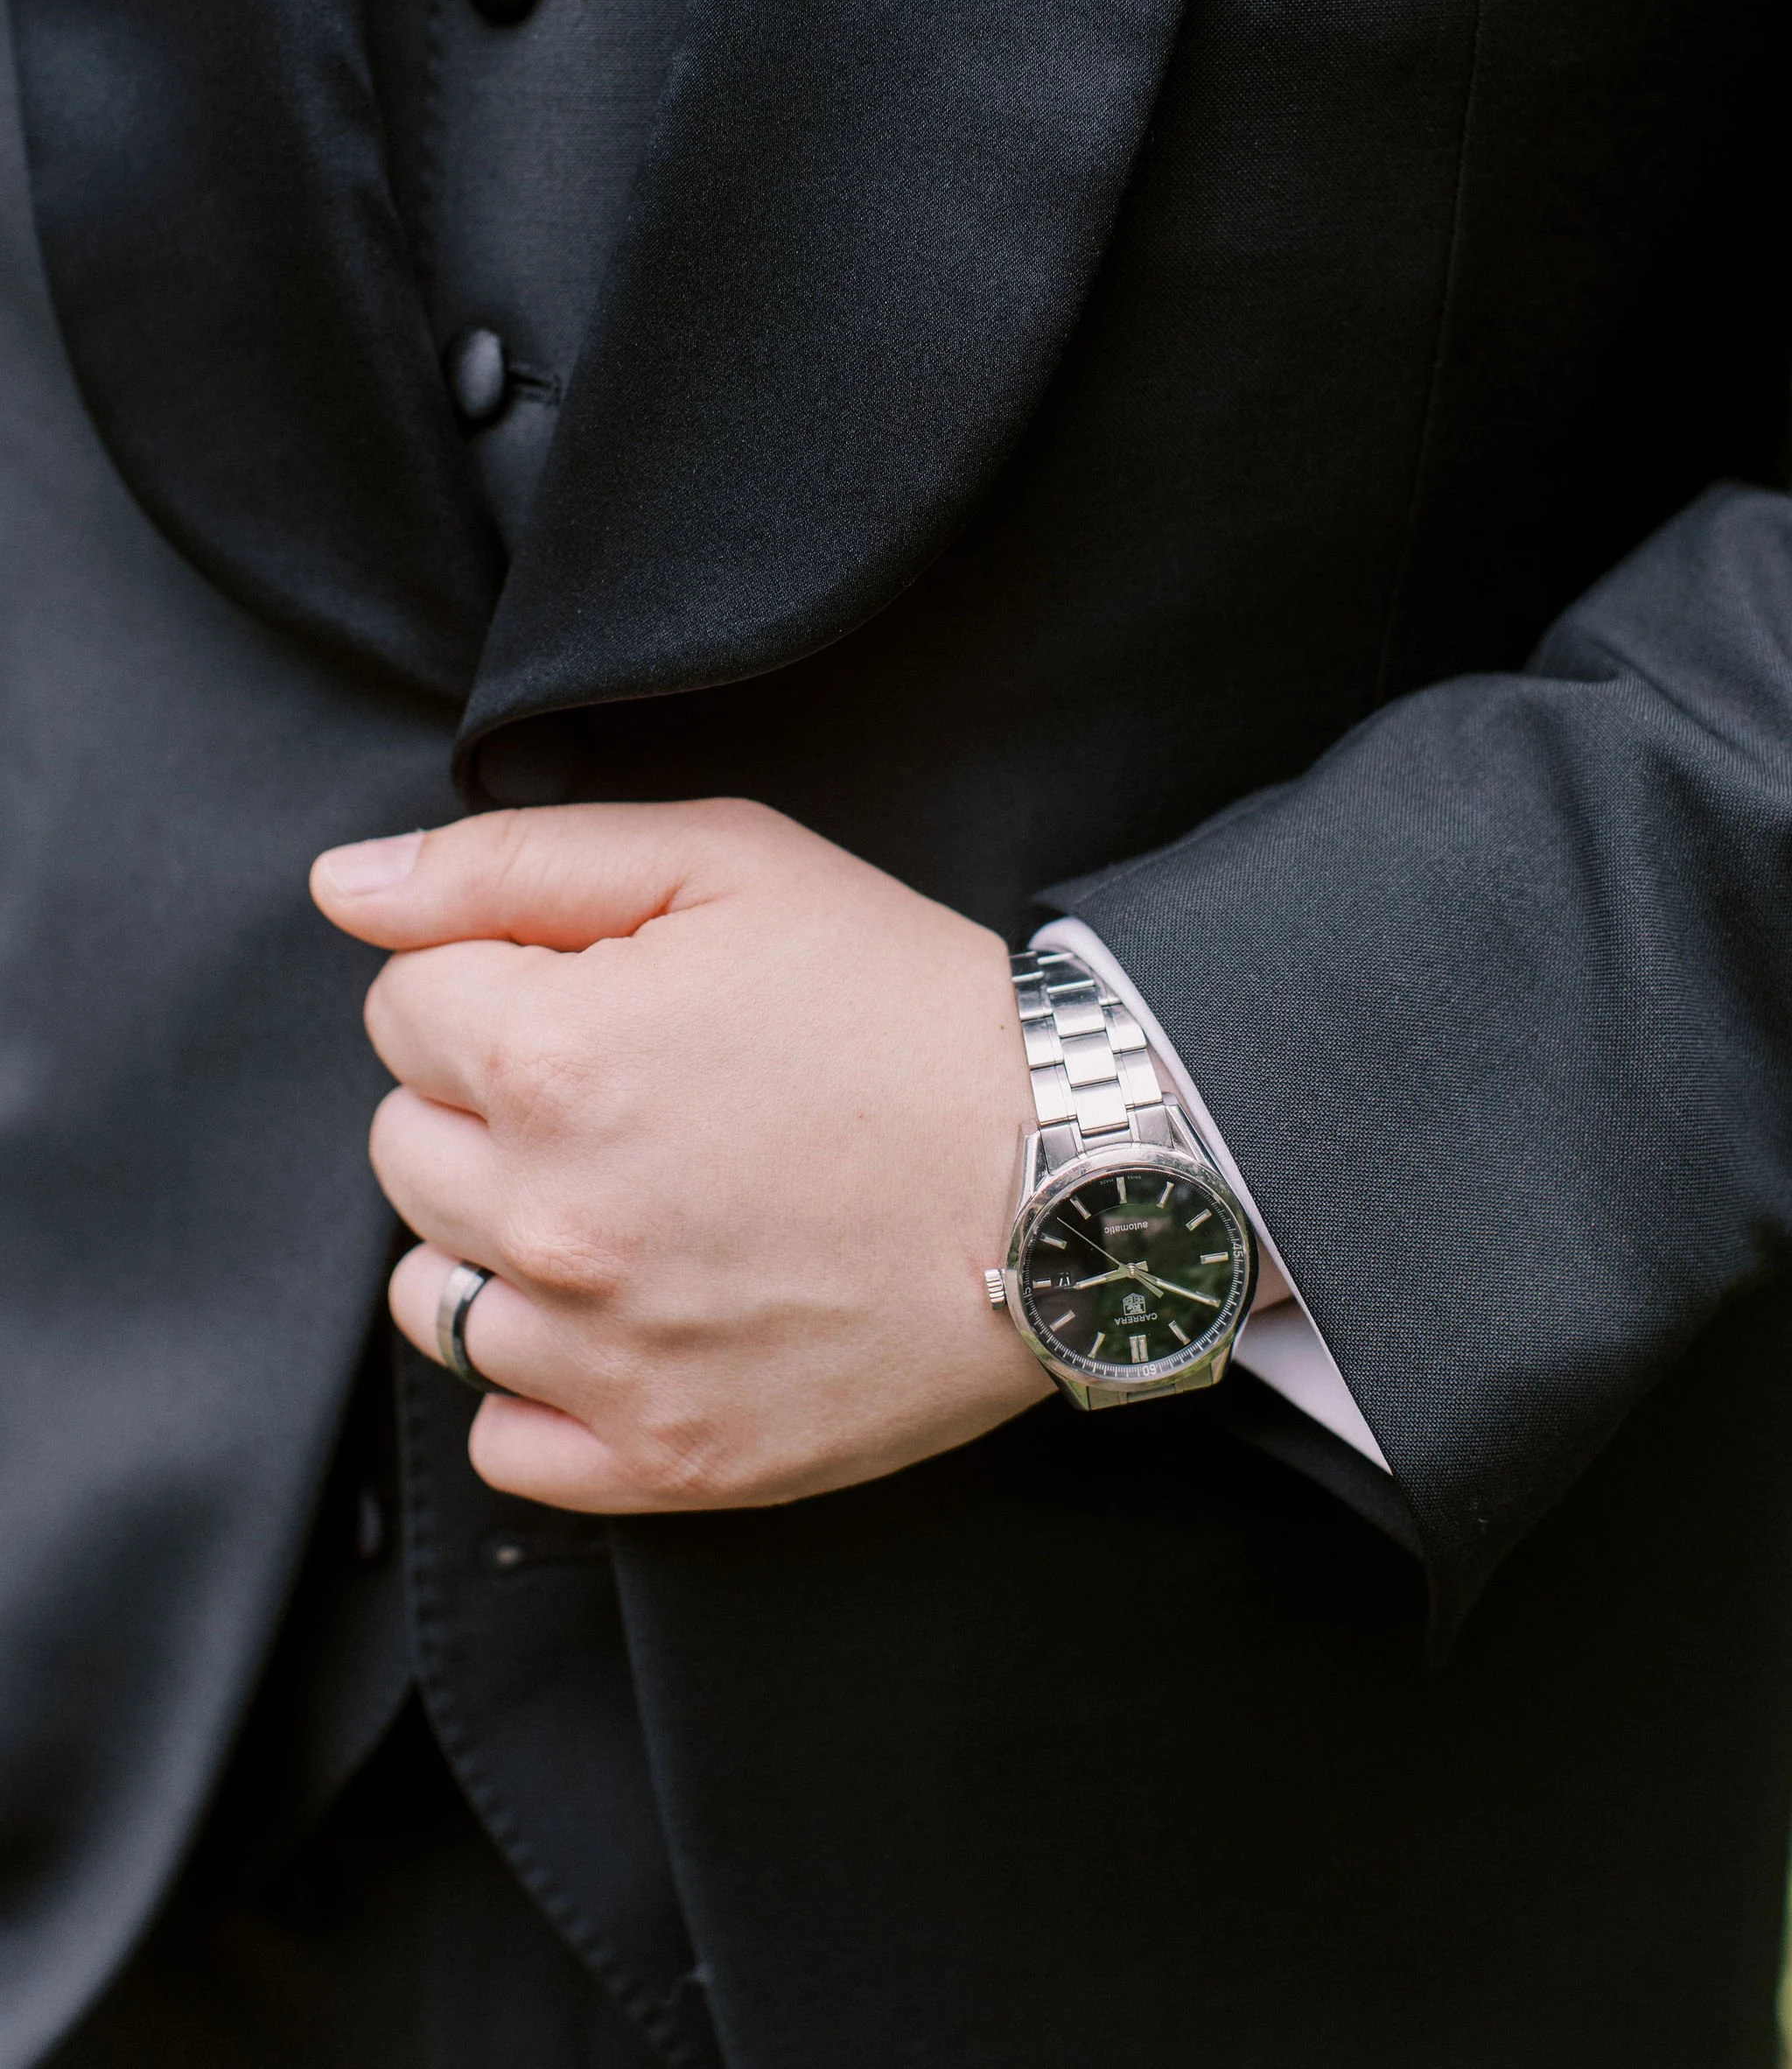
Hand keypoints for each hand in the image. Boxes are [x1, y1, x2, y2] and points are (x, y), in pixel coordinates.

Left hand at [311, 800, 1049, 1514]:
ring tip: (635, 1199)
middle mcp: (553, 1218)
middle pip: (402, 1144)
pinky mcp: (666, 1457)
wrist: (1076, 1171)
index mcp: (553, 1056)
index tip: (608, 991)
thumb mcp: (728, 863)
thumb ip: (511, 862)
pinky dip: (545, 1380)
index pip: (400, 1005)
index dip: (501, 978)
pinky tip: (636, 1313)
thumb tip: (344, 885)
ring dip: (500, 1238)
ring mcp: (605, 1355)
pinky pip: (503, 1438)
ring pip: (434, 1293)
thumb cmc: (908, 1002)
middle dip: (488, 1100)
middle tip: (635, 1086)